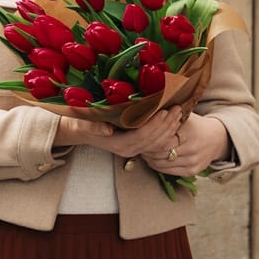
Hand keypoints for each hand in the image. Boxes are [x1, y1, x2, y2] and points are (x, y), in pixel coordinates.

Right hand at [55, 106, 182, 158]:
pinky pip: (155, 142)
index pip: (142, 135)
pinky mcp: (136, 145)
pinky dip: (165, 132)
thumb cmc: (82, 124)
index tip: (165, 111)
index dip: (154, 124)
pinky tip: (172, 121)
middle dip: (167, 125)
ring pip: (157, 142)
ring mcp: (133, 149)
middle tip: (178, 109)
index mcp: (119, 144)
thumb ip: (94, 127)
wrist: (80, 132)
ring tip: (179, 113)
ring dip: (169, 128)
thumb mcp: (84, 124)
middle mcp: (128, 149)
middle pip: (153, 140)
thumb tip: (107, 130)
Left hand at [142, 113, 229, 175]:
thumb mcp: (184, 115)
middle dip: (147, 149)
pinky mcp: (192, 171)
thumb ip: (168, 114)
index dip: (149, 138)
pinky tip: (151, 159)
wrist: (217, 139)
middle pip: (160, 151)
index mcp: (189, 131)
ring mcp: (193, 161)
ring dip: (149, 158)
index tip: (140, 135)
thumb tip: (145, 110)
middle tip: (137, 144)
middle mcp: (192, 148)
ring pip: (162, 162)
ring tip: (142, 151)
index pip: (162, 138)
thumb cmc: (195, 124)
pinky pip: (169, 171)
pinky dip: (157, 166)